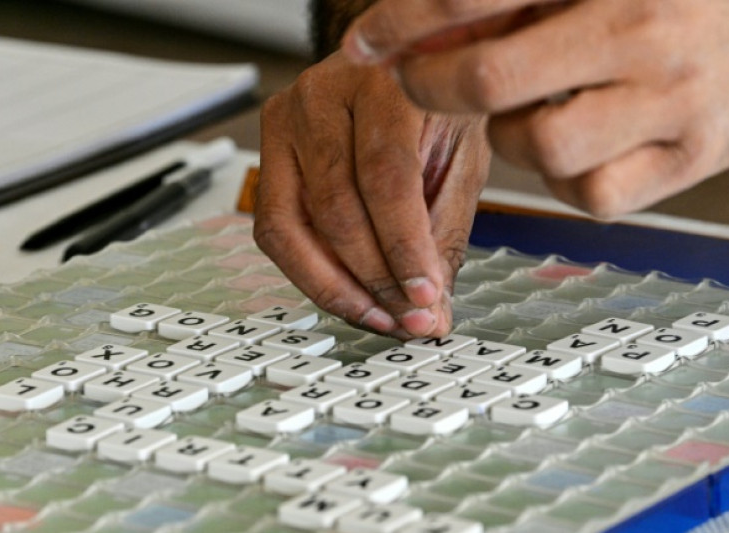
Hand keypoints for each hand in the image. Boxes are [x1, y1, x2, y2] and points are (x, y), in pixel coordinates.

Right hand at [254, 52, 489, 338]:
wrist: (398, 66)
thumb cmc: (432, 106)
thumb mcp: (462, 156)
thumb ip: (445, 232)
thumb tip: (430, 312)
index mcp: (384, 82)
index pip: (384, 177)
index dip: (402, 247)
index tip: (424, 297)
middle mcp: (323, 95)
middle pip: (334, 206)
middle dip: (373, 278)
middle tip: (409, 318)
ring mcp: (285, 121)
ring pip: (289, 226)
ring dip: (335, 287)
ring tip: (379, 317)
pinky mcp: (266, 150)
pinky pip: (273, 228)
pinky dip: (309, 272)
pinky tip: (348, 294)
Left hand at [342, 0, 728, 216]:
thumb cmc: (674, 1)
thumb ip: (513, 7)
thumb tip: (420, 34)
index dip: (405, 22)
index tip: (366, 43)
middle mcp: (639, 31)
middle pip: (491, 78)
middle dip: (432, 87)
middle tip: (417, 84)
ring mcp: (669, 100)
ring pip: (534, 146)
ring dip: (509, 136)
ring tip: (532, 111)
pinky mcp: (687, 159)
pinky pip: (587, 192)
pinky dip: (566, 177)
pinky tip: (585, 146)